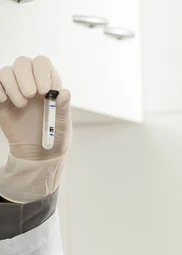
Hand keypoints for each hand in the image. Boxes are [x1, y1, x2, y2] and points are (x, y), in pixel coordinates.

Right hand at [0, 56, 71, 202]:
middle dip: (25, 76)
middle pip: (22, 62)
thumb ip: (63, 108)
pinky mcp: (2, 99)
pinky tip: (5, 102)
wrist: (38, 153)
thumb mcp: (62, 125)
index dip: (41, 71)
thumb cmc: (55, 137)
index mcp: (49, 84)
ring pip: (6, 71)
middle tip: (30, 95)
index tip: (44, 90)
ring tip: (22, 105)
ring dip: (13, 86)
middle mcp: (31, 82)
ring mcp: (14, 89)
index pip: (42, 63)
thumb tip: (64, 92)